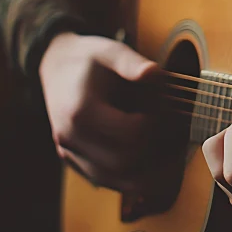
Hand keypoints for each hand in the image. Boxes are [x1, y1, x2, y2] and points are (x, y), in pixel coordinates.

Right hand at [38, 32, 159, 191]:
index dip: (156, 124)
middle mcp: (70, 139)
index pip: (129, 134)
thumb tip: (154, 72)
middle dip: (156, 150)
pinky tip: (154, 158)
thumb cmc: (87, 58)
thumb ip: (131, 63)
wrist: (56, 67)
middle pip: (124, 162)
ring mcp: (71, 153)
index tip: (167, 108)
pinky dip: (134, 175)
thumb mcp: (110, 51)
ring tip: (174, 152)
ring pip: (117, 181)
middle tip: (176, 131)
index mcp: (80, 112)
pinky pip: (108, 180)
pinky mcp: (76, 161)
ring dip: (149, 172)